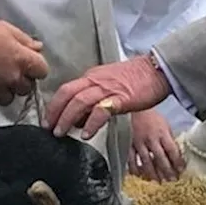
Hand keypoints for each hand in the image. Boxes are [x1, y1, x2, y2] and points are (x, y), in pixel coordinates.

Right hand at [0, 17, 48, 111]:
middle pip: (26, 87)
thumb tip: (37, 48)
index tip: (26, 63)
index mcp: (23, 59)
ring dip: (4, 90)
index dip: (34, 66)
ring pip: (9, 98)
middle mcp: (14, 78)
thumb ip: (25, 40)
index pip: (42, 70)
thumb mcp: (5, 29)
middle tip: (5, 68)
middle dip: (19, 79)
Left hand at [45, 54, 171, 138]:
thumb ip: (94, 99)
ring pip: (79, 101)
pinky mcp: (121, 98)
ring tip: (61, 133)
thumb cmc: (136, 79)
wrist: (157, 70)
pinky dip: (91, 123)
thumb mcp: (109, 85)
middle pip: (67, 93)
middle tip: (48, 129)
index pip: (67, 89)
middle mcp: (96, 80)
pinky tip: (86, 134)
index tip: (48, 120)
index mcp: (92, 77)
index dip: (54, 105)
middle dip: (55, 111)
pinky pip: (101, 110)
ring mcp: (108, 88)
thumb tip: (80, 119)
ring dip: (67, 118)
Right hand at [129, 109, 184, 181]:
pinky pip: (131, 160)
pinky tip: (140, 175)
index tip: (181, 170)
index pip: (172, 150)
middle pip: (160, 158)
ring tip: (158, 181)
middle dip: (167, 171)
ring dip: (153, 173)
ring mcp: (139, 142)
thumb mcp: (165, 124)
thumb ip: (169, 139)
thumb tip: (176, 154)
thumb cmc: (151, 116)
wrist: (134, 107)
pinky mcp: (129, 144)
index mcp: (162, 132)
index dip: (177, 161)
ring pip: (146, 162)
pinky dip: (135, 169)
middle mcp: (151, 138)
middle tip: (171, 180)